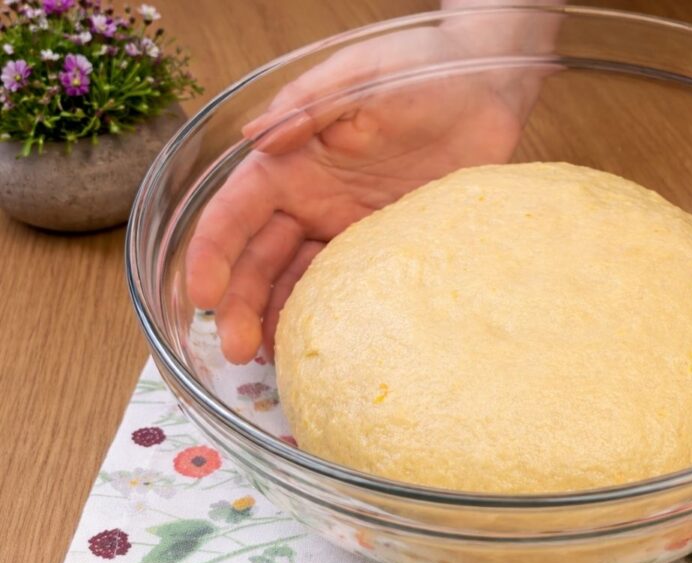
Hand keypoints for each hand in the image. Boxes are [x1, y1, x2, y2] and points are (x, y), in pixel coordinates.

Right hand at [185, 25, 538, 363]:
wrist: (485, 88)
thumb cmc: (418, 70)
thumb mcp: (358, 79)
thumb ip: (307, 107)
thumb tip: (256, 140)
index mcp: (290, 161)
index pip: (234, 212)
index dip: (213, 253)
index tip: (203, 295)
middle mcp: (309, 197)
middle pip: (258, 258)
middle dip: (240, 303)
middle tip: (238, 350)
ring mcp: (346, 224)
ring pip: (297, 279)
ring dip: (277, 318)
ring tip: (270, 362)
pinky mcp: (386, 243)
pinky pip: (348, 287)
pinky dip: (328, 316)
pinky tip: (317, 345)